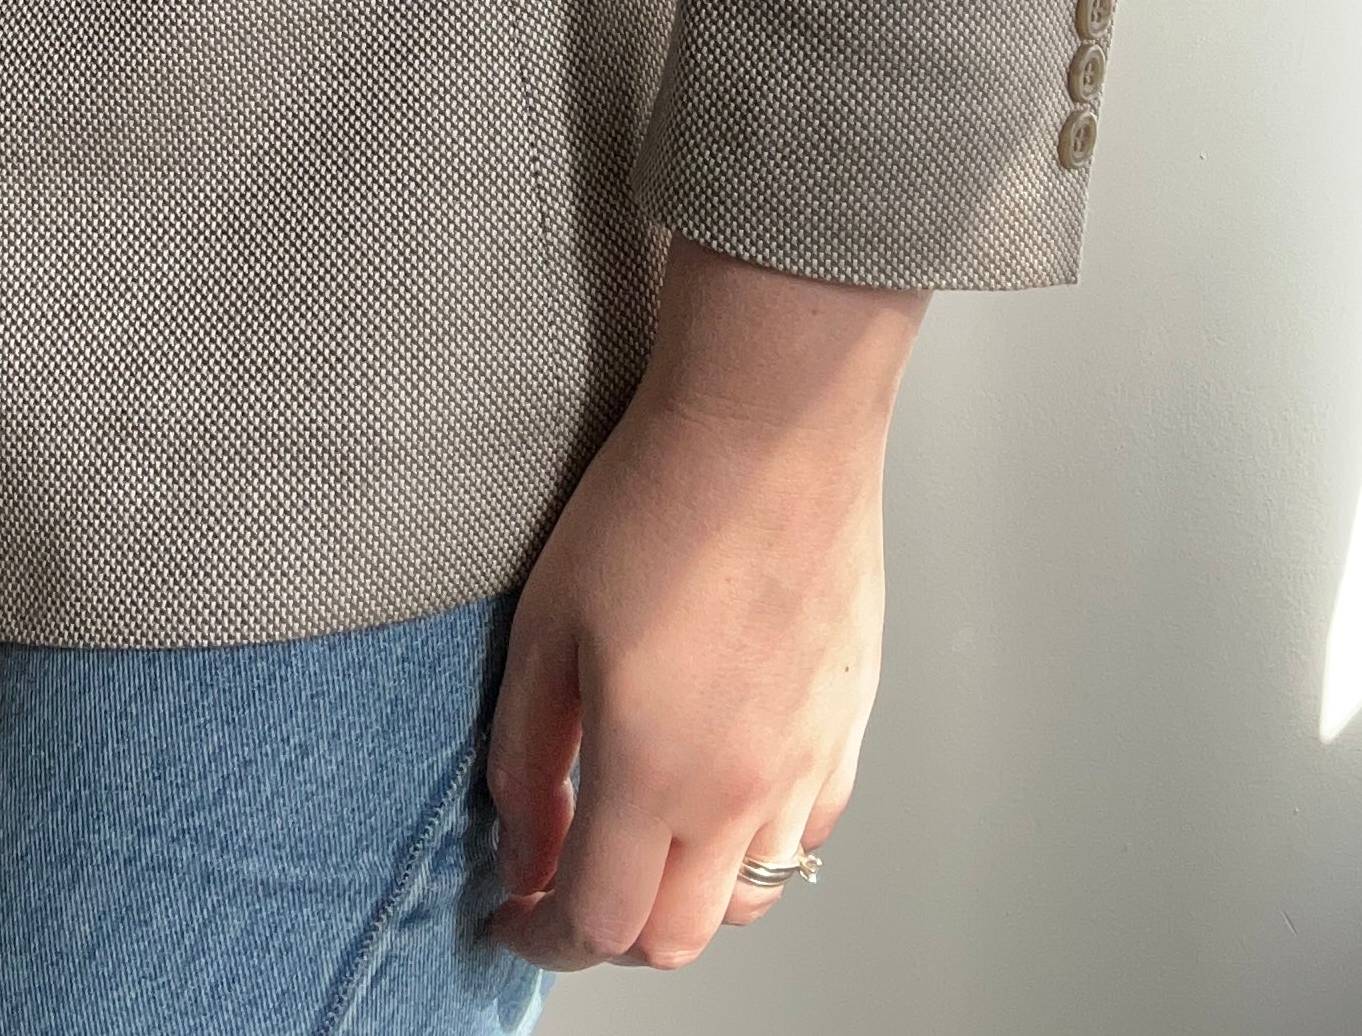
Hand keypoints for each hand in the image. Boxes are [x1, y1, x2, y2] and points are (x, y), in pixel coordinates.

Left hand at [486, 240, 926, 972]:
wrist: (770, 425)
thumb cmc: (657, 500)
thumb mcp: (546, 625)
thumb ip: (525, 753)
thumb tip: (522, 842)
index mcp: (656, 771)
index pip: (599, 922)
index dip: (543, 935)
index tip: (513, 914)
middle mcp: (744, 790)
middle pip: (679, 936)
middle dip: (612, 927)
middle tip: (567, 876)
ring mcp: (808, 760)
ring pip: (750, 893)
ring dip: (689, 891)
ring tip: (643, 832)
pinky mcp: (849, 721)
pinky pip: (807, 832)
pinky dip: (757, 842)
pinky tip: (720, 788)